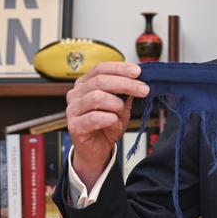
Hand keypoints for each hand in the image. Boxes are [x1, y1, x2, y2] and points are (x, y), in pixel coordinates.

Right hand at [65, 62, 148, 189]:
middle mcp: (76, 94)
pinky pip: (94, 118)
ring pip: (97, 97)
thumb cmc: (107, 124)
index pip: (101, 68)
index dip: (120, 68)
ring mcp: (73, 110)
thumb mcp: (121, 104)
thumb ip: (126, 92)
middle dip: (126, 84)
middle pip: (100, 81)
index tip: (138, 72)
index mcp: (86, 84)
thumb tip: (139, 78)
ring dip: (117, 104)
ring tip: (122, 113)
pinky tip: (114, 122)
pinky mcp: (74, 126)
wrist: (98, 149)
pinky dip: (110, 119)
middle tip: (143, 90)